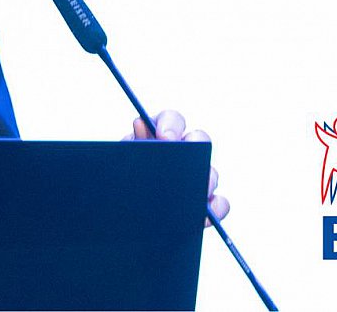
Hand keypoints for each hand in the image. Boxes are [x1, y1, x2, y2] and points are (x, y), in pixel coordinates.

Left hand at [123, 109, 228, 223]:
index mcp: (156, 138)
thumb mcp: (117, 165)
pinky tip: (202, 217)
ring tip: (194, 195)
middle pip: (199, 139)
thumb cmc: (118, 186)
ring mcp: (195, 179)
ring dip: (206, 181)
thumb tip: (141, 124)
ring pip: (211, 172)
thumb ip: (130, 145)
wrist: (120, 217)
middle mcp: (181, 155)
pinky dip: (214, 210)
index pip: (171, 120)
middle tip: (186, 163)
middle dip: (196, 148)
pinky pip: (219, 203)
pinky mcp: (204, 205)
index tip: (165, 137)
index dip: (170, 124)